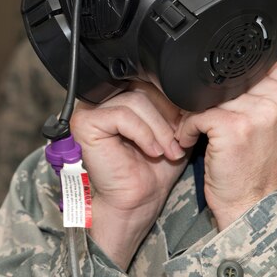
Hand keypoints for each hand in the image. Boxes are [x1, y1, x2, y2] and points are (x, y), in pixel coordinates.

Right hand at [70, 82, 187, 267]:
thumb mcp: (174, 126)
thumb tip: (191, 84)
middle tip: (178, 139)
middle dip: (167, 114)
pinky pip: (122, 115)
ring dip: (159, 128)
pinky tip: (152, 151)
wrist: (138, 200)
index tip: (185, 122)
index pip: (149, 77)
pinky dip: (143, 133)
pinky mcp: (86, 123)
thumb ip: (177, 102)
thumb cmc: (154, 167)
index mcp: (121, 91)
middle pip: (143, 85)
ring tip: (168, 150)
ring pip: (136, 100)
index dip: (171, 98)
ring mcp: (90, 108)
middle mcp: (102, 96)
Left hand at [176, 63, 276, 229]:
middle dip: (209, 98)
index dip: (230, 82)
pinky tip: (190, 141)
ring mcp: (259, 112)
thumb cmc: (257, 162)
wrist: (252, 205)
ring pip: (210, 96)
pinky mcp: (235, 127)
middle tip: (203, 119)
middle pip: (229, 79)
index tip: (223, 104)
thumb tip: (229, 60)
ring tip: (195, 131)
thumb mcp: (272, 119)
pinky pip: (197, 114)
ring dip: (194, 114)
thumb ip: (261, 88)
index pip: (250, 65)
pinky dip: (187, 128)